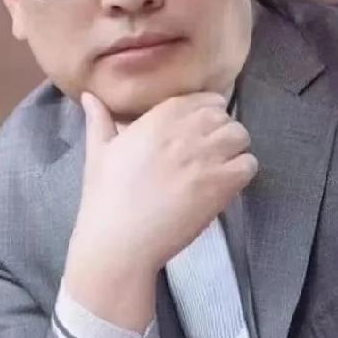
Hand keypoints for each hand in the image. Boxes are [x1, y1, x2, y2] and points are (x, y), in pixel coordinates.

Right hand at [74, 90, 257, 272]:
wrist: (119, 240)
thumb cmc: (105, 199)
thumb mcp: (98, 153)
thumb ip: (99, 121)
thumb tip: (89, 96)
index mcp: (158, 119)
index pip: (200, 99)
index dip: (205, 112)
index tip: (199, 129)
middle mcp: (186, 131)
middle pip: (223, 116)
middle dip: (220, 130)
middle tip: (210, 152)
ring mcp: (206, 157)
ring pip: (240, 136)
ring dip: (235, 148)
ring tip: (222, 166)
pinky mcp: (221, 184)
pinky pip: (249, 164)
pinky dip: (243, 171)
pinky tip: (227, 184)